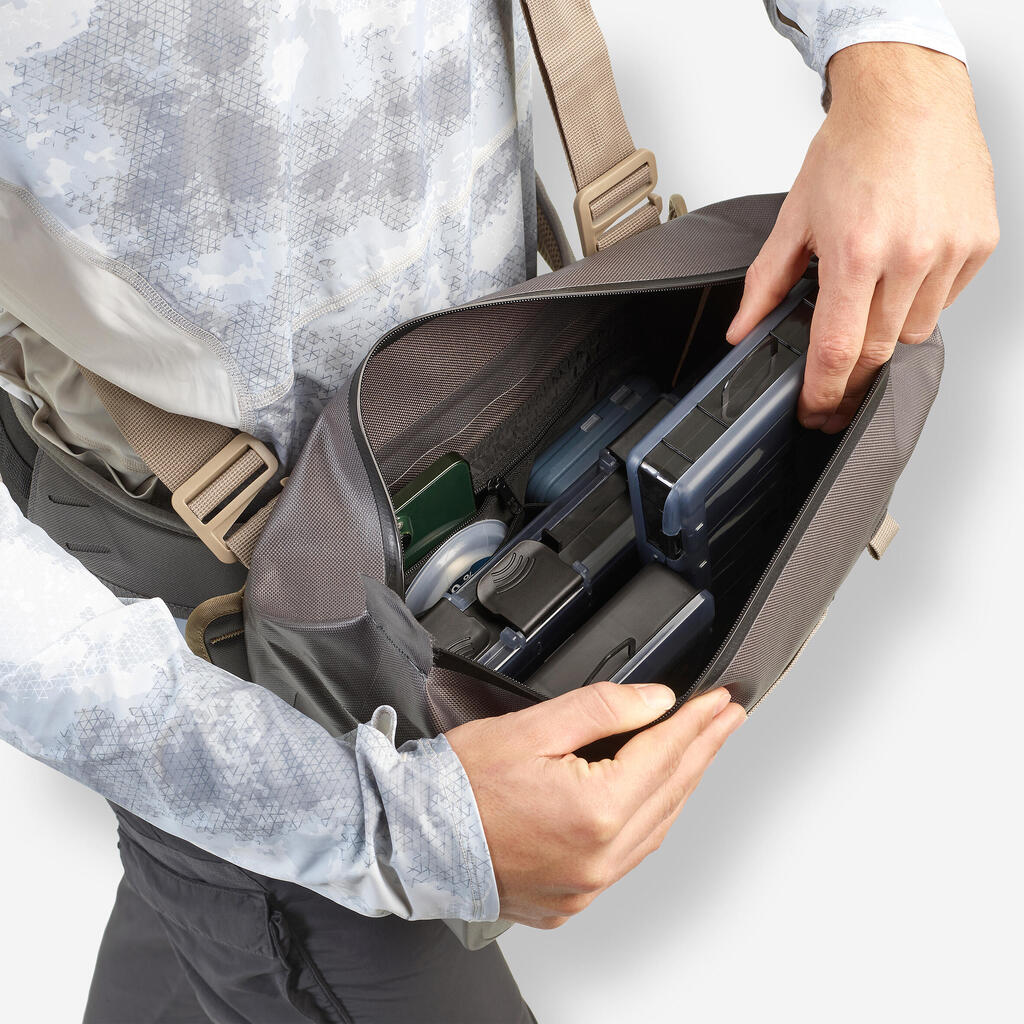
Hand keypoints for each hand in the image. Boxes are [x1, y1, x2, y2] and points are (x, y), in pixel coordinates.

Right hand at [445, 682, 744, 928]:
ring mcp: (586, 884)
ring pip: (655, 827)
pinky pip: (629, 857)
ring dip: (681, 785)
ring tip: (700, 752)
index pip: (665, 754)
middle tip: (727, 719)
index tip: (720, 701)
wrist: (413, 838)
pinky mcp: (570, 899)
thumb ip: (602, 709)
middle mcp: (599, 858)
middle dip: (702, 749)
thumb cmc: (460, 785)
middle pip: (670, 791)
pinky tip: (653, 798)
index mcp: (595, 811)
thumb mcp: (533, 727)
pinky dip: (648, 820)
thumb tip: (656, 701)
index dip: (697, 722)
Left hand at [727, 42, 997, 431]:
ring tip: (867, 306)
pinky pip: (944, 302)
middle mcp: (909, 255)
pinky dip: (919, 302)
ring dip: (885, 335)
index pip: (837, 350)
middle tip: (833, 391)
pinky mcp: (979, 244)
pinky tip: (902, 277)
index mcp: (857, 253)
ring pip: (912, 332)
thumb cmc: (853, 150)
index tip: (815, 412)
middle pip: (876, 351)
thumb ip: (766, 283)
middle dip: (851, 379)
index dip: (824, 393)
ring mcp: (950, 251)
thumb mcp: (795, 219)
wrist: (909, 99)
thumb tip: (742, 330)